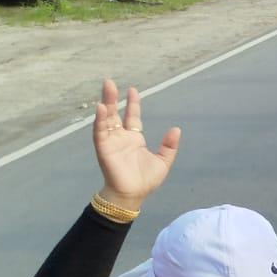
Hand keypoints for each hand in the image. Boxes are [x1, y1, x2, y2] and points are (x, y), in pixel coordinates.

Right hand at [92, 80, 179, 210]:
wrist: (133, 194)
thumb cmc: (145, 180)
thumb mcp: (163, 161)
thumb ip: (169, 146)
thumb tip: (176, 129)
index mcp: (134, 139)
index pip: (132, 117)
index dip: (133, 104)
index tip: (133, 90)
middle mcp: (121, 137)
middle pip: (115, 113)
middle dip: (112, 98)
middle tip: (110, 82)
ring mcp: (111, 142)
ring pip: (106, 119)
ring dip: (105, 103)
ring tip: (106, 87)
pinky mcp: (104, 148)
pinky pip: (100, 132)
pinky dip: (100, 120)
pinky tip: (101, 108)